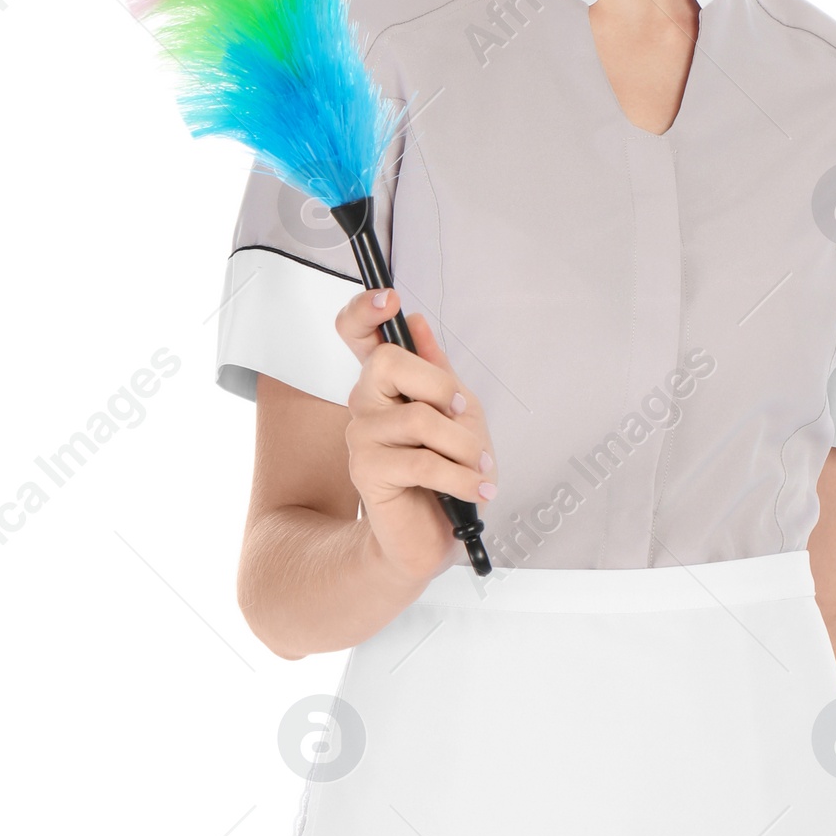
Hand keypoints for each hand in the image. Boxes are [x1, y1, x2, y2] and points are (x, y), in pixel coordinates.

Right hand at [335, 286, 496, 588]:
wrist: (431, 536)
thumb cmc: (446, 474)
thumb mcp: (458, 417)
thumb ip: (439, 372)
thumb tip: (419, 322)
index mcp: (384, 383)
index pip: (356, 332)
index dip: (364, 311)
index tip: (390, 300)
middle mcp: (364, 402)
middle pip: (388, 362)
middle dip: (440, 386)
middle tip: (463, 415)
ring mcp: (360, 436)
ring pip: (418, 418)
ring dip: (464, 446)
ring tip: (480, 468)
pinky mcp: (367, 472)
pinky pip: (422, 461)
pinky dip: (461, 476)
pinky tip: (477, 489)